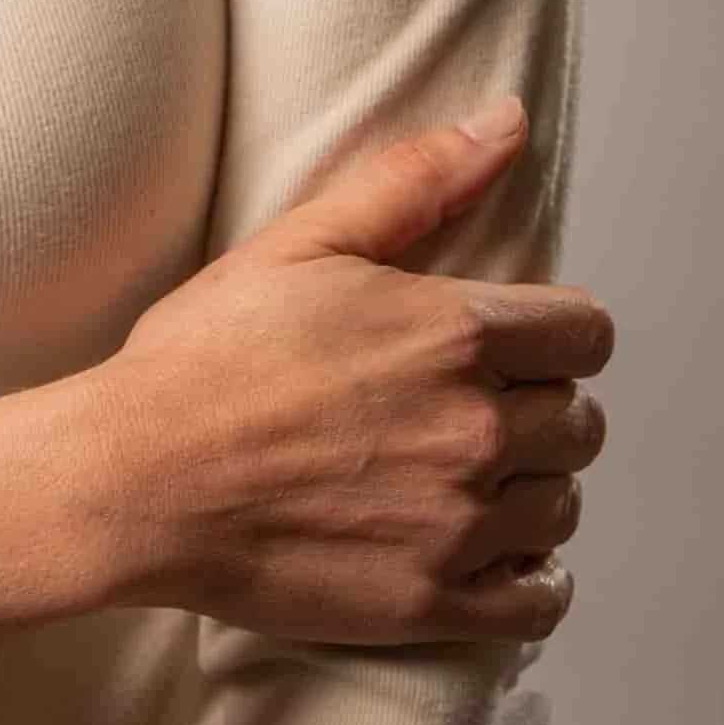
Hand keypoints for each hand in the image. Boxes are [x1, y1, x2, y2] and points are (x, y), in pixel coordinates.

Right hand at [83, 102, 613, 646]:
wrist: (137, 478)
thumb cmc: (205, 356)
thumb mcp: (302, 242)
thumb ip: (416, 180)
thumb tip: (505, 121)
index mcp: (452, 333)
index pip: (586, 334)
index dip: (554, 332)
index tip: (510, 342)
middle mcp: (475, 429)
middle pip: (579, 422)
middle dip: (537, 406)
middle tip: (467, 404)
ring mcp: (459, 524)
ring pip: (563, 508)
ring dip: (531, 489)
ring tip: (465, 474)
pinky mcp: (435, 603)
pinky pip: (542, 602)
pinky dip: (530, 579)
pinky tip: (487, 552)